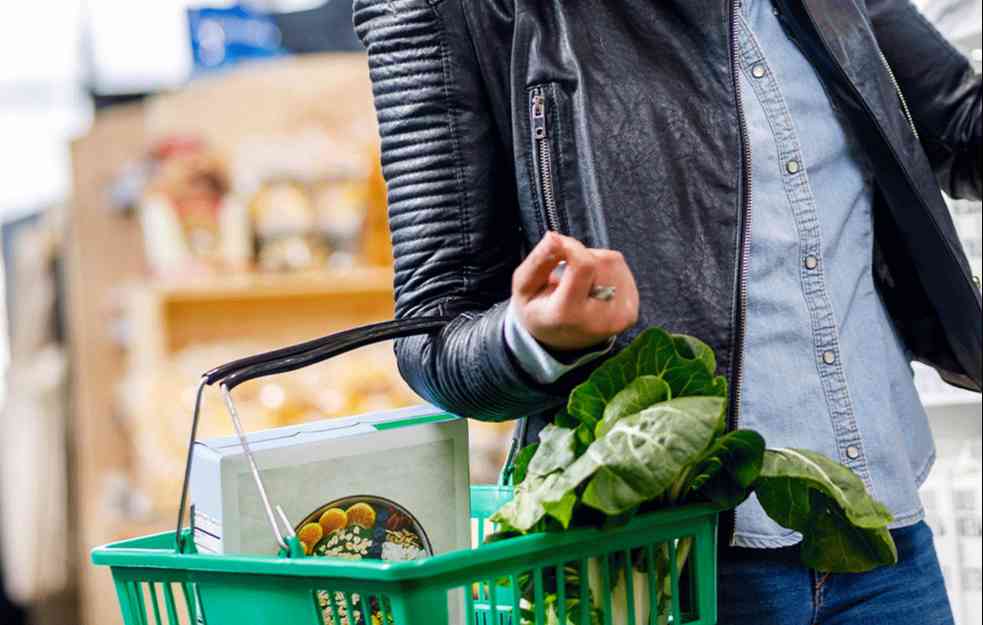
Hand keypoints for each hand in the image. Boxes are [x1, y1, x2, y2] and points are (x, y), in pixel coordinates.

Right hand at [512, 232, 639, 351]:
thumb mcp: (524, 288)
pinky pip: (622, 270)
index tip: (558, 246)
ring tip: (578, 283)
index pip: (584, 266)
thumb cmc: (539, 311)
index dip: (572, 247)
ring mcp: (620, 317)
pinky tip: (592, 287)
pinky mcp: (630, 312)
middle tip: (564, 277)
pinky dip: (605, 270)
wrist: (559, 342)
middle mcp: (599, 319)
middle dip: (580, 257)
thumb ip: (538, 261)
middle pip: (599, 261)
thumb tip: (555, 236)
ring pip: (612, 262)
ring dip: (593, 262)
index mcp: (569, 315)